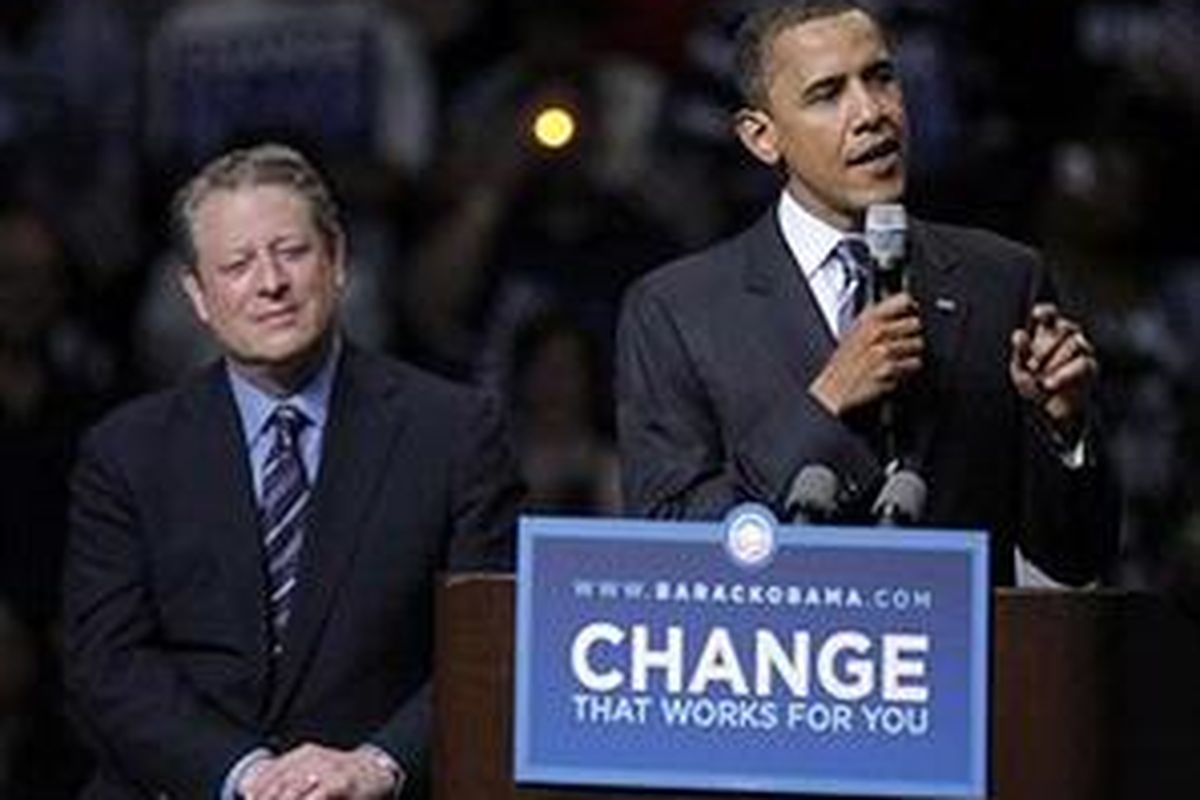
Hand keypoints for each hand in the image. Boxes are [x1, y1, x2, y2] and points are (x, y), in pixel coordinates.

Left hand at [240, 743, 397, 799]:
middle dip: (265, 798)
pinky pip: (318, 795)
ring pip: (294, 789)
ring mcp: (328, 768)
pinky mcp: (341, 781)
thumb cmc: (342, 776)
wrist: (377, 770)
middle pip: (280, 781)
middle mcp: (314, 757)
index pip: (273, 770)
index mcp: (305, 753)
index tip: (247, 799)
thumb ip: (292, 780)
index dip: (257, 788)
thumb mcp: (316, 770)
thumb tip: (257, 792)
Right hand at [810, 293, 923, 415]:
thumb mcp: (855, 330)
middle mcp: (877, 332)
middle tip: (902, 343)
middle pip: (916, 323)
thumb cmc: (844, 364)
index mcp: (868, 319)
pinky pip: (915, 363)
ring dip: (911, 353)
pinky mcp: (891, 369)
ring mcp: (884, 350)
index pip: (903, 300)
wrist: (834, 391)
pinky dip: (909, 369)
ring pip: (919, 344)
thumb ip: (880, 317)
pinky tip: (895, 370)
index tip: (912, 313)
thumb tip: (907, 304)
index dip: (911, 307)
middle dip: (913, 333)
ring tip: (895, 359)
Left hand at [1009, 303, 1097, 434]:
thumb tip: (1020, 334)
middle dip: (1046, 347)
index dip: (1046, 311)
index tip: (1038, 314)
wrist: (1050, 410)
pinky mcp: (1090, 365)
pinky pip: (1082, 363)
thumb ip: (1020, 352)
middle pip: (1064, 326)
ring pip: (1076, 342)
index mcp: (1046, 333)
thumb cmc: (1033, 384)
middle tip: (1033, 366)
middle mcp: (1066, 337)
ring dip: (1055, 361)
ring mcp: (1081, 350)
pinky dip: (1064, 374)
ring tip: (1042, 379)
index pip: (1049, 314)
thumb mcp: (1020, 369)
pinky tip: (1050, 384)